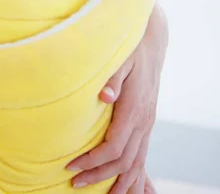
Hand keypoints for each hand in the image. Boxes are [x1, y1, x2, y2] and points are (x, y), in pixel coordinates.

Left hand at [67, 2, 167, 192]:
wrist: (149, 40)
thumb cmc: (129, 48)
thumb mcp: (120, 57)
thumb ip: (112, 77)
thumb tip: (104, 95)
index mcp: (134, 108)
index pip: (114, 146)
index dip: (93, 160)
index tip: (71, 165)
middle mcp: (143, 120)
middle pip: (124, 161)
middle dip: (99, 175)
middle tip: (75, 182)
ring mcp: (147, 122)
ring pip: (136, 162)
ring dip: (119, 181)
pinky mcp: (146, 121)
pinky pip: (142, 155)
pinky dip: (134, 175)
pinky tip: (125, 185)